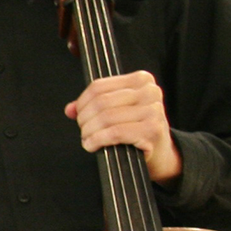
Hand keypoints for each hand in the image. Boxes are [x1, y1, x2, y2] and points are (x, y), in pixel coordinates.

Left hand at [65, 71, 180, 184]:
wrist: (160, 151)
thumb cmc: (135, 127)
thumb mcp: (117, 109)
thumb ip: (92, 105)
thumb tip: (70, 109)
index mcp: (141, 79)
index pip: (98, 86)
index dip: (82, 103)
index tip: (78, 115)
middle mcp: (150, 91)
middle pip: (100, 102)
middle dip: (84, 119)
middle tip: (84, 130)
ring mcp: (153, 110)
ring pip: (105, 118)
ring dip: (89, 132)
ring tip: (88, 139)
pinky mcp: (152, 129)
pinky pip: (114, 133)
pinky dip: (97, 140)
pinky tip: (92, 145)